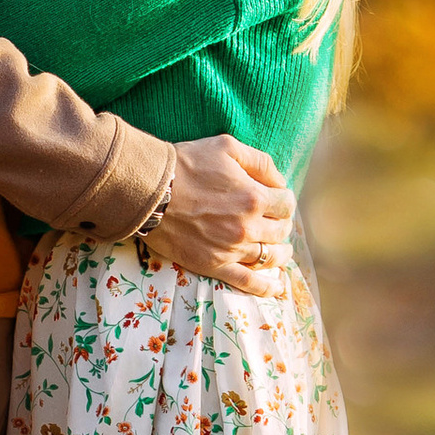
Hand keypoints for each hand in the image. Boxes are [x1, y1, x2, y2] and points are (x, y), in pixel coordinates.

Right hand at [151, 136, 295, 294]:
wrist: (147, 190)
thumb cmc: (186, 165)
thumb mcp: (227, 147)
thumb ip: (260, 162)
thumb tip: (279, 181)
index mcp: (254, 197)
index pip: (287, 204)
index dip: (284, 200)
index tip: (276, 199)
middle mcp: (247, 226)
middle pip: (281, 231)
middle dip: (281, 224)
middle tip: (274, 221)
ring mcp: (231, 249)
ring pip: (269, 257)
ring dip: (280, 253)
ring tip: (280, 251)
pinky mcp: (213, 266)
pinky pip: (247, 282)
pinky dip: (266, 288)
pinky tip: (276, 288)